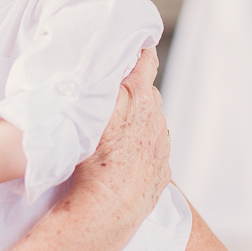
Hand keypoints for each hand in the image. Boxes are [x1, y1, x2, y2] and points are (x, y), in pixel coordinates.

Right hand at [73, 48, 169, 227]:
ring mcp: (162, 145)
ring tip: (114, 136)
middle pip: (148, 92)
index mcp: (139, 96)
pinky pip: (153, 152)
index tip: (133, 43)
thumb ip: (97, 82)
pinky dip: (141, 151)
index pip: (146, 59)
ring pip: (152, 123)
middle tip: (112, 97)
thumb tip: (98, 61)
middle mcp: (156, 117)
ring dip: (138, 123)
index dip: (140, 49)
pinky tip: (123, 160)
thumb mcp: (88, 109)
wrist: (106, 208)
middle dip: (134, 91)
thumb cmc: (91, 158)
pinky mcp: (163, 171)